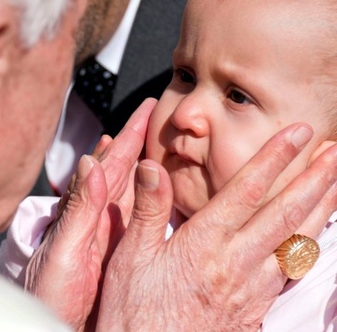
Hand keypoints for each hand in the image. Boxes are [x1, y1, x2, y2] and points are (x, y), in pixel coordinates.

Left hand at [25, 98, 156, 330]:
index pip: (110, 164)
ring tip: (153, 140)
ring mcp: (107, 233)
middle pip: (123, 169)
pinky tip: (148, 187)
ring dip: (142, 162)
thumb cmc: (47, 294)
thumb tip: (89, 163)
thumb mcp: (61, 251)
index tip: (146, 108)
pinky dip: (143, 196)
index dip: (130, 135)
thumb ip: (77, 210)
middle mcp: (96, 216)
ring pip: (130, 188)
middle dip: (139, 140)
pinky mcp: (115, 251)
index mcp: (83, 211)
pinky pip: (135, 215)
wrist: (51, 325)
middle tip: (155, 114)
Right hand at [96, 124, 336, 330]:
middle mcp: (234, 263)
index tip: (297, 134)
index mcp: (202, 244)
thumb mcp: (130, 256)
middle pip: (284, 214)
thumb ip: (147, 209)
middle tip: (335, 151)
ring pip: (297, 243)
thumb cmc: (134, 310)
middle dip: (314, 179)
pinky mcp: (256, 309)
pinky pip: (291, 272)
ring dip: (320, 209)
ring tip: (336, 183)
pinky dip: (309, 246)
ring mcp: (251, 289)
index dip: (274, 159)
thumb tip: (151, 166)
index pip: (245, 192)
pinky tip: (315, 237)